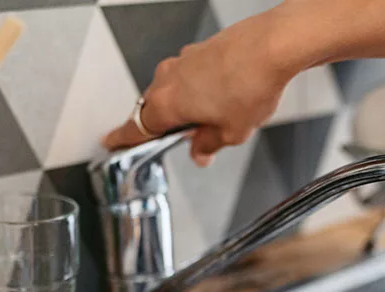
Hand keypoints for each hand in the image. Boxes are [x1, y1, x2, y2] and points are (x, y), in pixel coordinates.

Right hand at [102, 10, 303, 164]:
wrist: (272, 46)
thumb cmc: (251, 84)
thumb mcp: (231, 132)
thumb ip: (208, 145)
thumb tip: (200, 152)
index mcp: (167, 103)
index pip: (136, 127)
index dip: (123, 138)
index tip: (112, 142)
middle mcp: (168, 78)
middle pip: (154, 107)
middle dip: (166, 125)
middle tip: (183, 140)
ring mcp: (183, 60)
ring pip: (174, 90)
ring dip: (186, 106)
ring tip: (216, 118)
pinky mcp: (200, 49)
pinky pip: (191, 75)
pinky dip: (199, 88)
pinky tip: (224, 96)